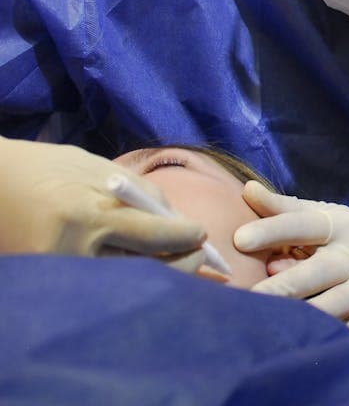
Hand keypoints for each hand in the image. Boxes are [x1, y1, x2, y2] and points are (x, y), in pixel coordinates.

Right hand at [0, 138, 206, 271]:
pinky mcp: (53, 281)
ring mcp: (63, 271)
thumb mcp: (96, 168)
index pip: (152, 235)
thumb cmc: (44, 168)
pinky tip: (145, 266)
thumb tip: (176, 219)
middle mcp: (75, 250)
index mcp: (88, 214)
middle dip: (179, 262)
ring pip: (127, 279)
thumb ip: (139, 193)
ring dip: (158, 272)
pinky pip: (102, 282)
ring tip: (180, 261)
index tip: (202, 234)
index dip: (184, 237)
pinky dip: (128, 276)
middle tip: (199, 254)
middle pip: (145, 267)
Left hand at [234, 181, 348, 337]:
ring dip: (299, 315)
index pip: (304, 225)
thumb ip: (282, 208)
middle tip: (251, 294)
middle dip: (285, 286)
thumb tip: (248, 189)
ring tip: (265, 323)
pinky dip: (315, 337)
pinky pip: (339, 331)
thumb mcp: (317, 216)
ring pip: (330, 306)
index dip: (273, 231)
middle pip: (319, 271)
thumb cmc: (335, 238)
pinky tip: (288, 342)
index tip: (239, 239)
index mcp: (341, 225)